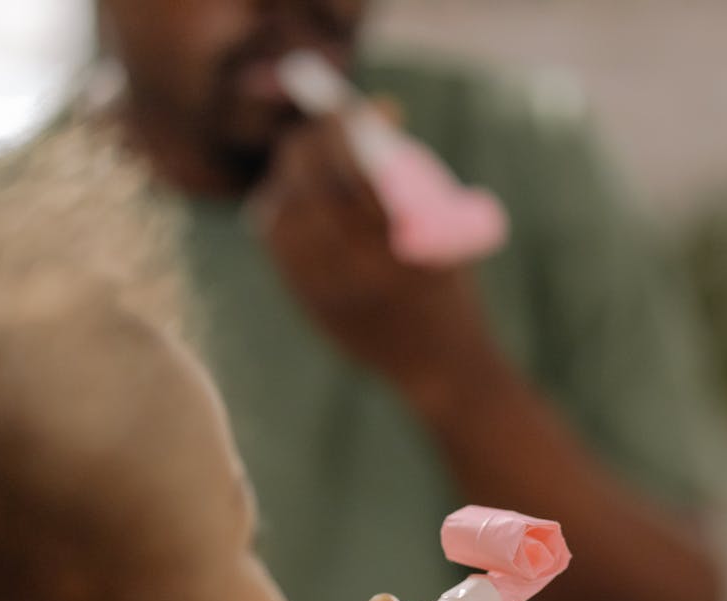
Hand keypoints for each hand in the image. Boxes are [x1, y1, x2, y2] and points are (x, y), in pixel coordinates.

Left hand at [257, 116, 490, 389]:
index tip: (348, 109)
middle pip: (312, 187)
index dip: (343, 129)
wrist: (439, 365)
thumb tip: (370, 119)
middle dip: (311, 147)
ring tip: (305, 165)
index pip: (356, 167)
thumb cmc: (447, 285)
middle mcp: (362, 269)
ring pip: (288, 216)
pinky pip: (279, 249)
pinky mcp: (311, 306)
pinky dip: (279, 216)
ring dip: (291, 179)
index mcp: (404, 244)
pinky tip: (289, 201)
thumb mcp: (446, 230)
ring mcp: (331, 291)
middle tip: (320, 129)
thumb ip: (406, 178)